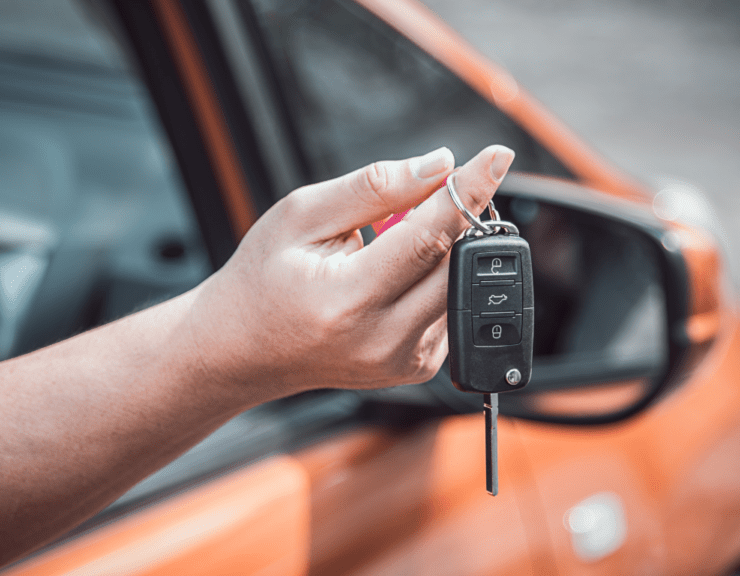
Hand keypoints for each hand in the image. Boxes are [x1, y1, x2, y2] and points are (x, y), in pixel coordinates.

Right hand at [186, 145, 514, 400]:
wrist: (241, 349)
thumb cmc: (263, 278)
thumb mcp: (302, 215)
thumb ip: (375, 188)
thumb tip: (441, 164)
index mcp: (348, 300)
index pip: (430, 236)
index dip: (468, 190)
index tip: (498, 155)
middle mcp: (382, 340)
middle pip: (456, 264)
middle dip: (463, 215)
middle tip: (442, 187)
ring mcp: (402, 361)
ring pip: (459, 287)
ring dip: (449, 247)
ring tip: (401, 231)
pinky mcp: (414, 369)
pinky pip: (449, 310)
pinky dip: (436, 278)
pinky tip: (398, 269)